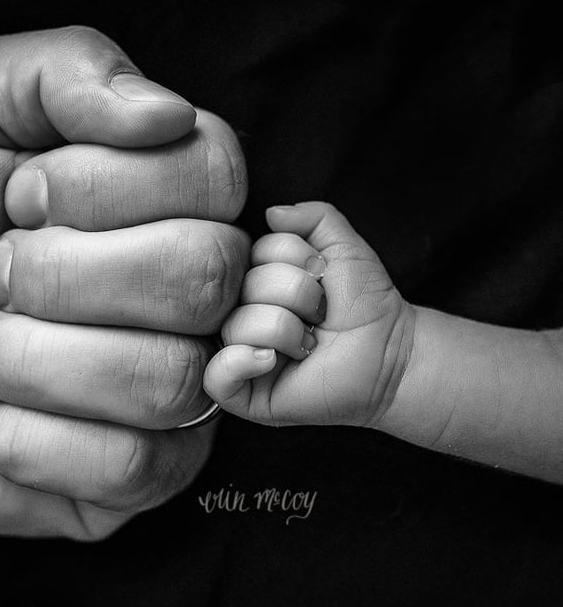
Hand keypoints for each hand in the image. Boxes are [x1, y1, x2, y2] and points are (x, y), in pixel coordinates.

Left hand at [0, 27, 249, 538]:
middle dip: (55, 275)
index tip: (14, 199)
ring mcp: (175, 394)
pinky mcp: (137, 480)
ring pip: (165, 381)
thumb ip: (66, 69)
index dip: (94, 188)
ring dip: (28, 360)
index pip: (212, 175)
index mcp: (170, 196)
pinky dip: (25, 440)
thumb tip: (165, 114)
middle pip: (202, 278)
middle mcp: (192, 296)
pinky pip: (130, 468)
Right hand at [203, 201, 414, 427]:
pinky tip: (273, 361)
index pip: (253, 252)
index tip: (323, 276)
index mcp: (255, 281)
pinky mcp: (242, 393)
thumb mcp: (345, 248)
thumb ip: (315, 217)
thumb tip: (271, 213)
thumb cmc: (366, 305)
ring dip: (289, 331)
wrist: (391, 354)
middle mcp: (240, 314)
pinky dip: (242, 362)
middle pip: (247, 287)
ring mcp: (238, 353)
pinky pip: (217, 375)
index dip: (295, 260)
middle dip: (299, 296)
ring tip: (310, 343)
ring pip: (239, 325)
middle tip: (321, 315)